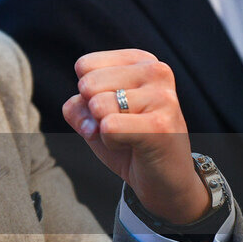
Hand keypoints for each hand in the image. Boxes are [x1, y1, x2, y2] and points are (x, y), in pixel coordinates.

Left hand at [62, 49, 208, 223]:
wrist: (165, 180)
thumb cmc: (128, 141)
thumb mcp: (94, 115)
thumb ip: (77, 105)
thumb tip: (90, 119)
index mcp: (142, 60)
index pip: (84, 65)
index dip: (86, 95)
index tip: (113, 108)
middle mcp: (157, 71)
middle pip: (87, 84)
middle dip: (94, 112)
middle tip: (121, 125)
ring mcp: (162, 97)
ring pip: (97, 105)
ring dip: (104, 129)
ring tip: (130, 135)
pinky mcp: (160, 125)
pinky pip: (108, 127)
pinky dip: (111, 142)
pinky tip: (133, 146)